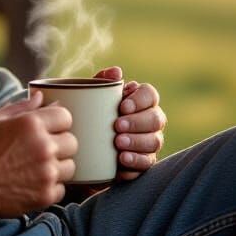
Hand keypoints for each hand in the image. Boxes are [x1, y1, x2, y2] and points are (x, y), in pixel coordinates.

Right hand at [0, 92, 77, 216]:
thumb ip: (21, 107)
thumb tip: (42, 97)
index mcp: (31, 123)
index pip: (66, 116)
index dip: (58, 122)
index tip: (50, 129)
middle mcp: (43, 146)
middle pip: (72, 142)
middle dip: (60, 145)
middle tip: (43, 151)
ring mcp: (47, 172)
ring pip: (71, 166)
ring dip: (58, 167)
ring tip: (38, 169)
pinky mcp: (46, 195)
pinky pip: (62, 188)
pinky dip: (51, 187)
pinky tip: (34, 184)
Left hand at [94, 66, 165, 181]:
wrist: (78, 153)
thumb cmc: (88, 119)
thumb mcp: (88, 100)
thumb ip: (101, 82)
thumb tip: (116, 71)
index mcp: (139, 102)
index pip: (150, 94)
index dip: (141, 99)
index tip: (122, 106)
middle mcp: (149, 121)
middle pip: (156, 119)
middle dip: (138, 122)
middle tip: (117, 126)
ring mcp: (148, 143)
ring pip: (155, 141)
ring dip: (137, 141)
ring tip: (117, 143)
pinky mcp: (142, 163)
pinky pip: (147, 163)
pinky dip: (135, 161)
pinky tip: (122, 159)